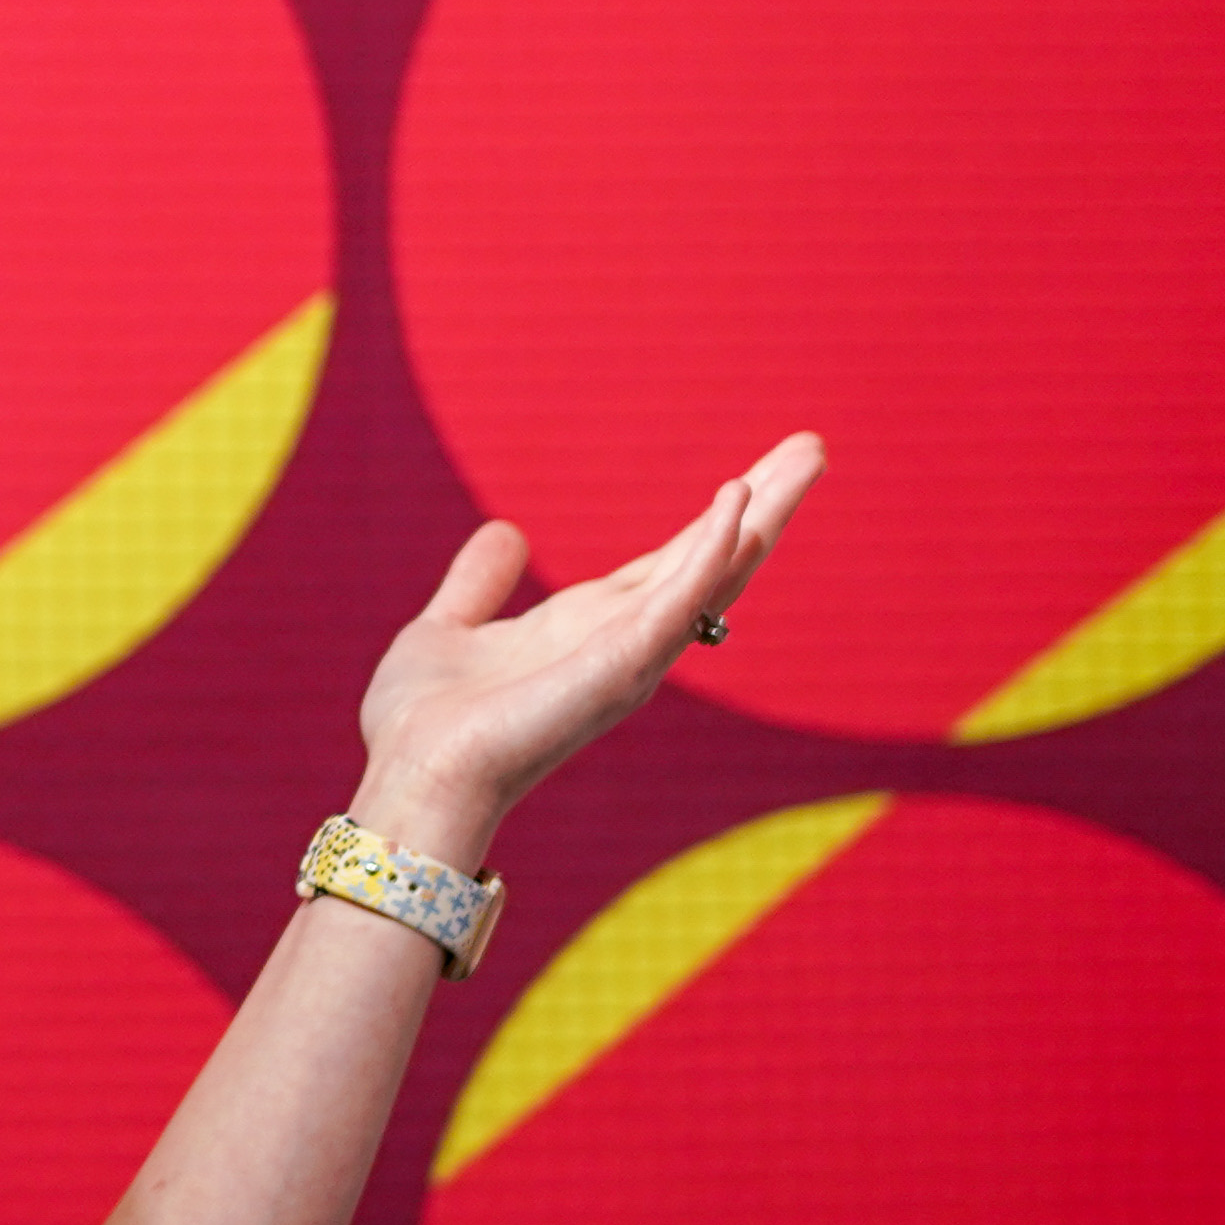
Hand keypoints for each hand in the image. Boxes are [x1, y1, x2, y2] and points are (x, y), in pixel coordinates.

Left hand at [348, 436, 824, 861]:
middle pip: (713, 559)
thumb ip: (479, 584)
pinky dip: (712, 551)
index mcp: (589, 628)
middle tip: (812, 446)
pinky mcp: (617, 667)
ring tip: (808, 455)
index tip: (754, 473)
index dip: (715, 520)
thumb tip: (506, 533)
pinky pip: (677, 601)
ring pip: (715, 571)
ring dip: (763, 511)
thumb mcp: (448, 630)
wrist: (412, 779)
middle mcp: (623, 641)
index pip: (671, 562)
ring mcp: (628, 655)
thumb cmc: (423, 729)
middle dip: (765, 504)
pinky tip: (740, 501)